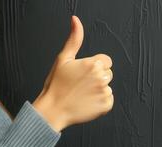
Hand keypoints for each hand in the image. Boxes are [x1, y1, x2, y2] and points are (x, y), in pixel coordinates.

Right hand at [33, 15, 113, 132]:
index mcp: (93, 64)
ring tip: (82, 94)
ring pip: (107, 87)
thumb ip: (74, 39)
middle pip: (107, 74)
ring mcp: (104, 92)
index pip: (106, 61)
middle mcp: (101, 77)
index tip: (82, 74)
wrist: (53, 110)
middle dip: (96, 78)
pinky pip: (108, 100)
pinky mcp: (106, 105)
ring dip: (98, 90)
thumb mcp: (63, 58)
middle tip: (80, 85)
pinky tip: (86, 102)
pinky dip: (99, 103)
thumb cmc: (56, 85)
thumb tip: (76, 20)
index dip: (94, 67)